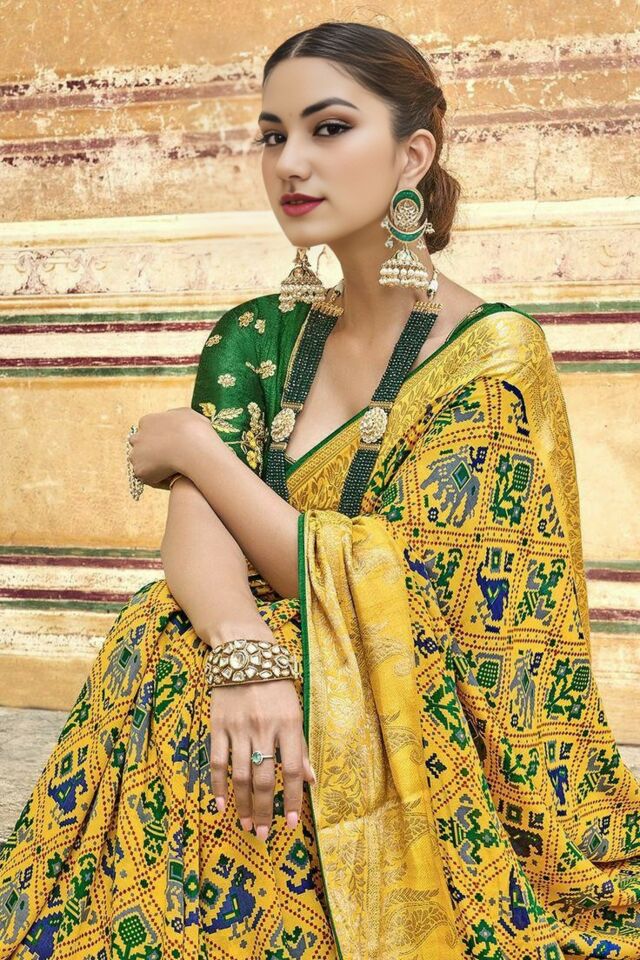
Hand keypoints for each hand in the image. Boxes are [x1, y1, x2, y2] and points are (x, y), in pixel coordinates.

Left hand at [127, 407, 209, 488]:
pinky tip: (172, 478)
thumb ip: (177, 415)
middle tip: (168, 457)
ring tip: (172, 470)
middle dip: (151, 451)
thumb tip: (175, 418)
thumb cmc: (196, 431)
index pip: (147, 430)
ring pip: (142, 461)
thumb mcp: (188, 414)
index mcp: (147, 421)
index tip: (170, 445)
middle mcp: (137, 437)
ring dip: (154, 465)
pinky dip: (158, 478)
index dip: (159, 438)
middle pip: (140, 445)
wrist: (194, 449)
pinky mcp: (139, 471)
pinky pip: (148, 477)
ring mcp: (136, 455)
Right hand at [210, 668, 315, 840]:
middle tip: (264, 834)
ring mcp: (238, 727)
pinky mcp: (218, 726)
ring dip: (242, 805)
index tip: (291, 823)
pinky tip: (222, 805)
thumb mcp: (295, 710)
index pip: (291, 770)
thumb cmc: (276, 684)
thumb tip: (310, 780)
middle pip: (263, 778)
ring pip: (240, 775)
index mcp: (289, 723)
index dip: (291, 799)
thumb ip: (299, 746)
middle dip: (264, 810)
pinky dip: (219, 786)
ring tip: (246, 825)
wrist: (244, 654)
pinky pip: (217, 762)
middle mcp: (264, 727)